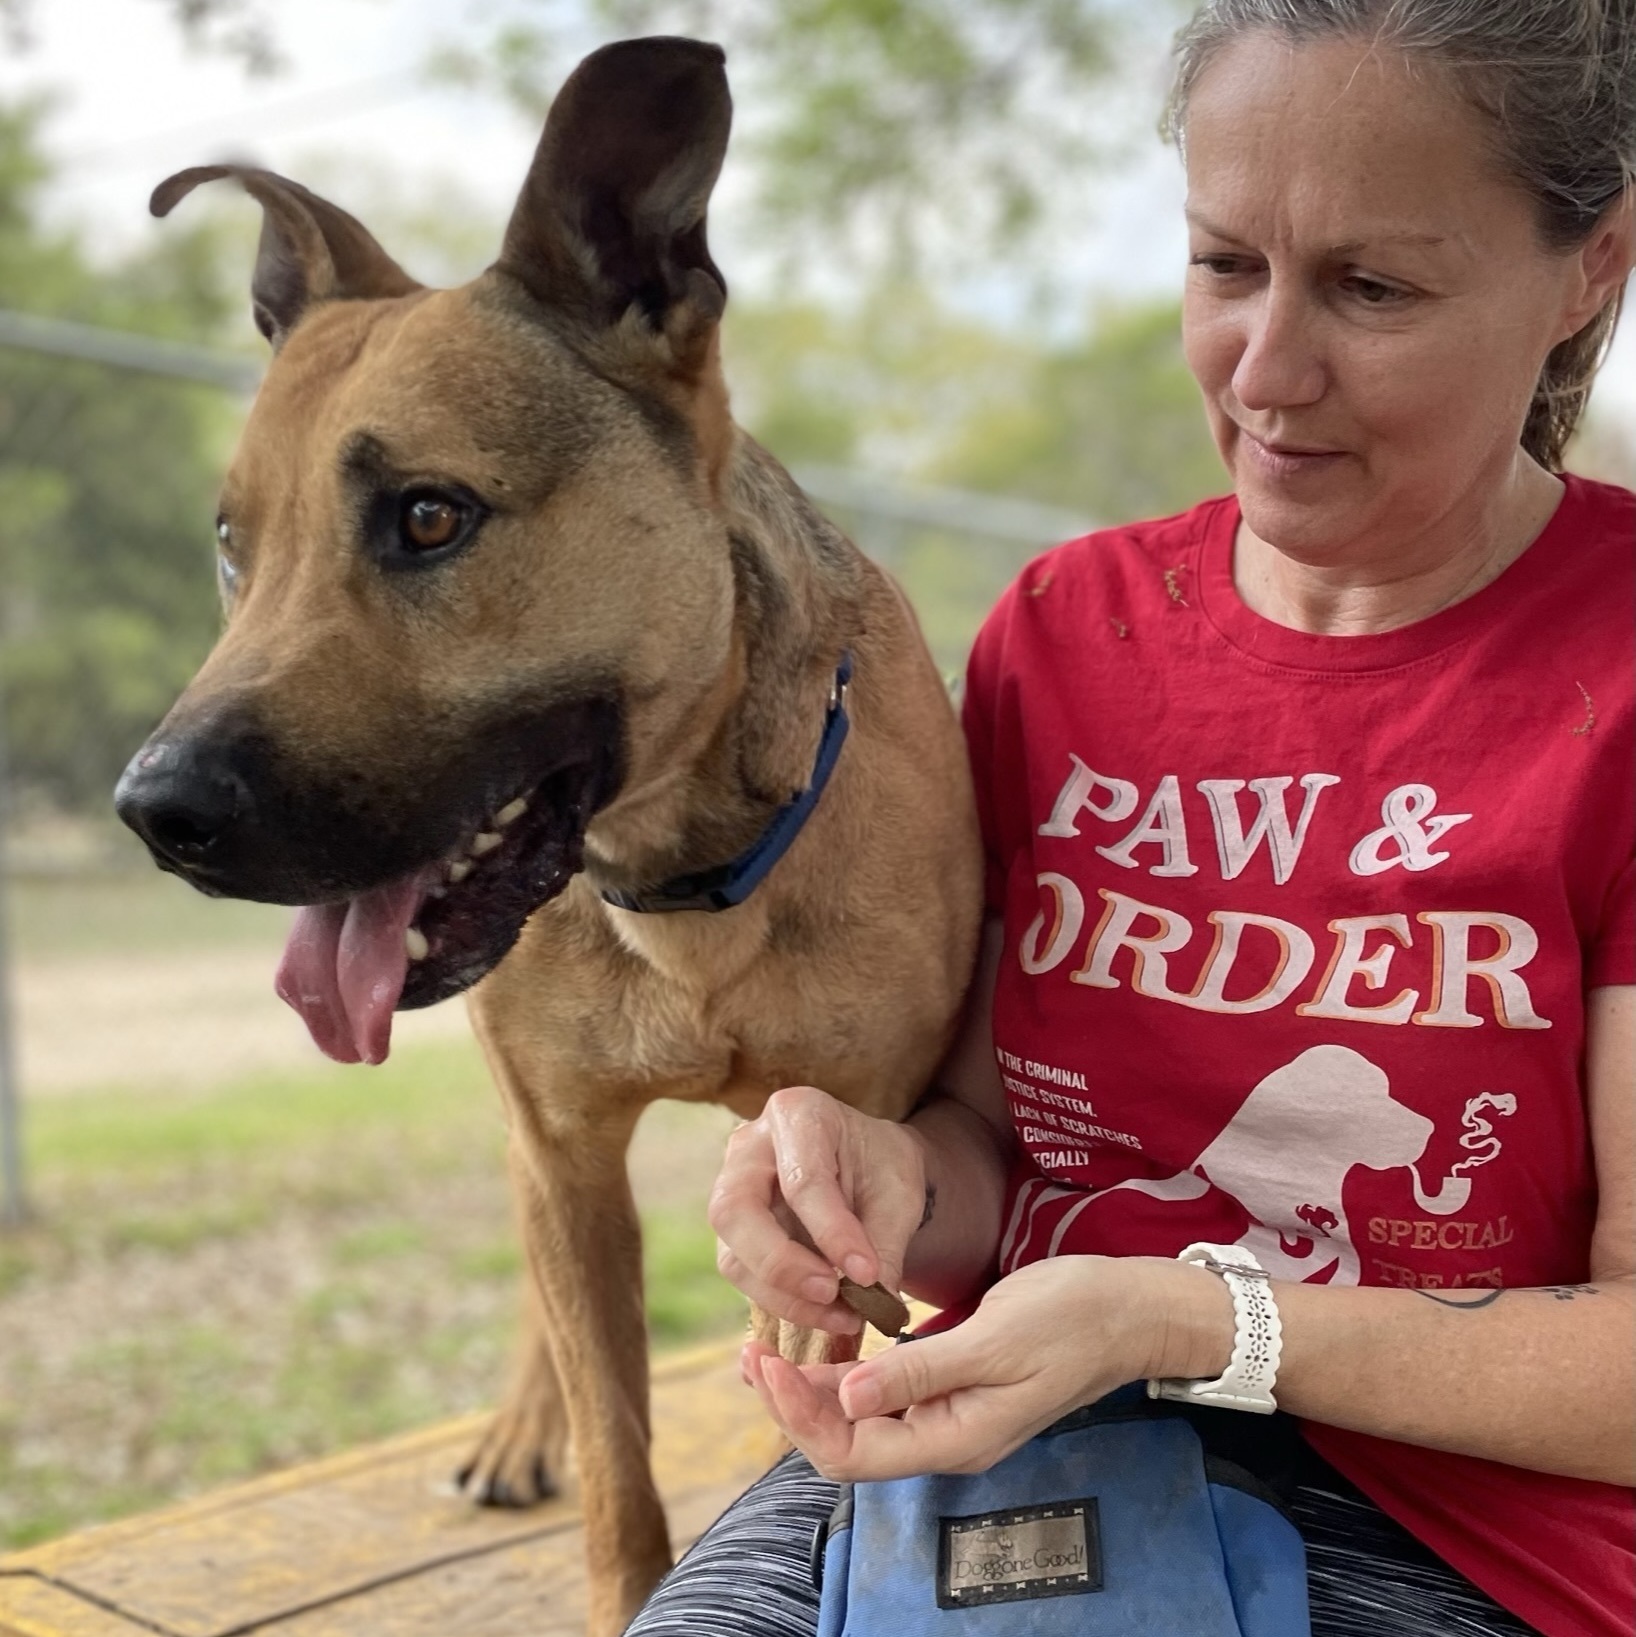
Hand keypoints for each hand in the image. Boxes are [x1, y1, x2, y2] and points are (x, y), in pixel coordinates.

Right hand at [709, 1084, 929, 1335]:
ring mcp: (732, 1190)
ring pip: (733, 1253)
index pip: (802, 1179)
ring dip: (786, 1296)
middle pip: (735, 1210)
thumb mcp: (899, 1193)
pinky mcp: (735, 1235)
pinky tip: (829, 1314)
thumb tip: (875, 1303)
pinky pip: (744, 1276)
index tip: (868, 1275)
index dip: (833, 1232)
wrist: (870, 1168)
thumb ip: (884, 1243)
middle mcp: (749, 1148)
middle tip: (832, 1294)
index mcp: (797, 1114)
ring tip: (844, 1316)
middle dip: (782, 1264)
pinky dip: (785, 1303)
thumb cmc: (883, 1167)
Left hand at [742, 1255, 1232, 1480]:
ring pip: (863, 1420)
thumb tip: (845, 1398)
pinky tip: (825, 1346)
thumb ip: (917, 1371)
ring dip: (812, 1391)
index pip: (851, 1454)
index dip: (798, 1417)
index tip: (763, 1364)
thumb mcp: (992, 1338)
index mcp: (954, 1437)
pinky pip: (887, 1395)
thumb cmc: (1071, 1317)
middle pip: (848, 1444)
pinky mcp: (956, 1386)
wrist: (1131, 1308)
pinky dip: (848, 1375)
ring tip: (765, 1353)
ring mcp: (952, 1415)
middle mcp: (947, 1437)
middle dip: (792, 1406)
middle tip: (748, 1354)